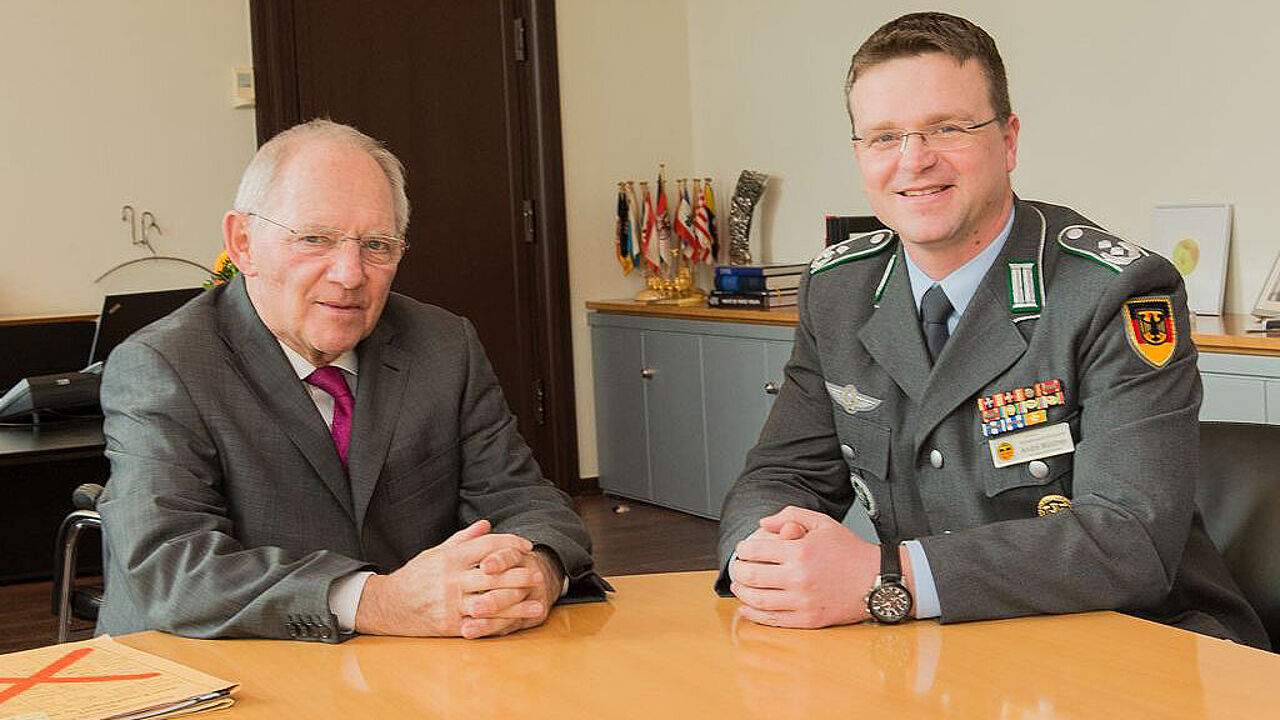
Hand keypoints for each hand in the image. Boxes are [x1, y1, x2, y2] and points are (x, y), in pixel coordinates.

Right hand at [354, 520, 546, 637]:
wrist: (387, 605)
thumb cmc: (416, 576)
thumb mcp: (436, 552)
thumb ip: (464, 539)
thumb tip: (487, 524)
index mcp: (449, 558)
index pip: (486, 545)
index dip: (510, 543)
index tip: (527, 546)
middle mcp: (451, 579)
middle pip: (493, 575)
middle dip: (519, 574)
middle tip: (538, 574)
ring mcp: (449, 603)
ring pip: (490, 601)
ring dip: (516, 603)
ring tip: (537, 603)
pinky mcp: (448, 625)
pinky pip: (479, 624)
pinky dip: (500, 623)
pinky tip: (516, 623)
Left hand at [728, 506, 882, 627]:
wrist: (876, 579)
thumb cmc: (850, 550)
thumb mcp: (822, 523)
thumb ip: (791, 515)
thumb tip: (763, 522)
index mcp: (800, 550)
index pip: (757, 550)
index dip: (743, 550)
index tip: (742, 549)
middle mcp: (799, 576)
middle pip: (752, 575)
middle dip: (738, 570)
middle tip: (737, 568)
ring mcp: (803, 600)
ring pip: (758, 600)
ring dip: (742, 593)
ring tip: (739, 586)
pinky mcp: (808, 619)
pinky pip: (773, 620)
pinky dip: (754, 615)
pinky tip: (746, 609)